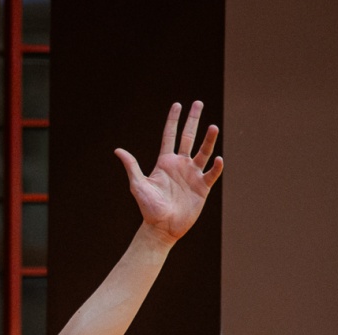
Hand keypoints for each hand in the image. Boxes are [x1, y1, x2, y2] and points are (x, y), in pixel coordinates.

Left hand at [117, 101, 222, 244]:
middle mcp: (181, 165)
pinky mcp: (203, 187)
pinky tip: (218, 159)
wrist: (161, 228)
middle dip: (193, 120)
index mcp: (165, 162)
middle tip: (198, 102)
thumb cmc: (148, 207)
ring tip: (213, 127)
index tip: (177, 105)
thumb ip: (132, 167)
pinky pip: (212, 173)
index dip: (173, 120)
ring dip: (209, 139)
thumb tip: (118, 150)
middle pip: (189, 137)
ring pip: (203, 152)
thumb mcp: (138, 185)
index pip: (170, 136)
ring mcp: (193, 174)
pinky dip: (216, 166)